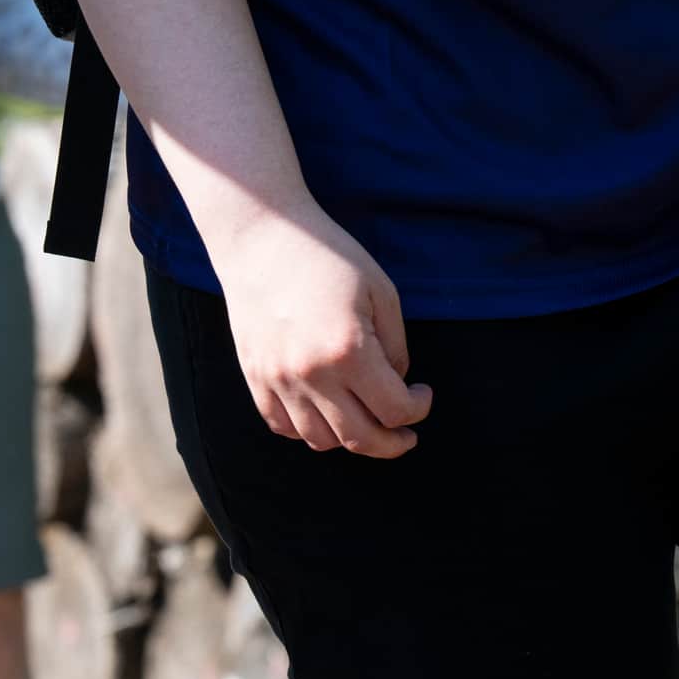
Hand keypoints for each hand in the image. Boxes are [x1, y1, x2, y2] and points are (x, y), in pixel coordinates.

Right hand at [210, 209, 431, 456]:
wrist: (261, 235)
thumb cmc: (327, 256)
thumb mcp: (380, 291)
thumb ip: (396, 347)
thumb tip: (396, 387)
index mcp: (349, 350)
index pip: (395, 410)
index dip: (419, 408)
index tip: (423, 393)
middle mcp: (311, 373)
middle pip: (360, 440)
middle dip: (393, 444)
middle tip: (406, 434)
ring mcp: (278, 378)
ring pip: (321, 440)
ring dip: (350, 437)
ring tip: (364, 418)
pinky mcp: (255, 375)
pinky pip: (283, 426)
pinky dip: (308, 430)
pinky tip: (325, 410)